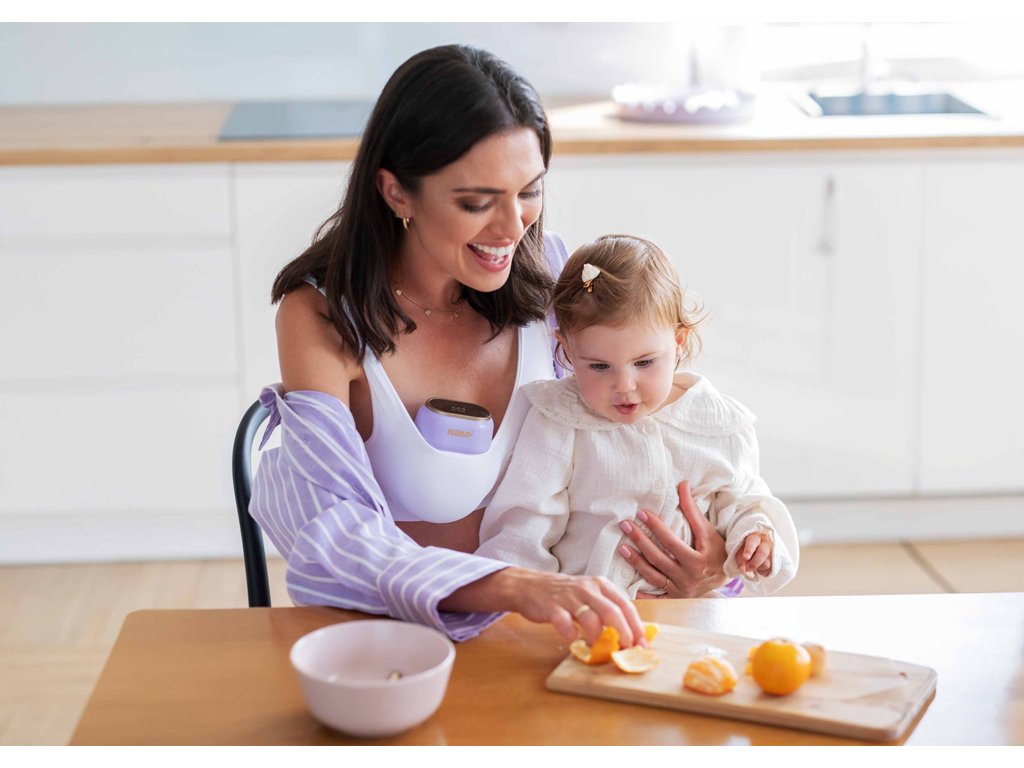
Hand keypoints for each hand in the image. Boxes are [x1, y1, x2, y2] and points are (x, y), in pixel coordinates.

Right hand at [488, 567, 645, 647]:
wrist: (529, 586)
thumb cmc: (565, 594)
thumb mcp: (590, 594)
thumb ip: (608, 609)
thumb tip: (632, 634)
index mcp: (601, 585)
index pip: (625, 605)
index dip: (636, 626)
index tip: (642, 645)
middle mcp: (587, 588)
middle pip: (612, 612)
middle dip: (623, 634)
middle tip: (626, 650)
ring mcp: (569, 597)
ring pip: (591, 618)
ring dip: (599, 638)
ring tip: (601, 650)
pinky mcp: (551, 607)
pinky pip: (564, 623)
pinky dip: (572, 635)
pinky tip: (575, 641)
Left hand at [617, 481, 728, 597]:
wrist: (726, 577)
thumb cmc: (717, 551)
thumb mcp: (708, 531)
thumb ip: (693, 510)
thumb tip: (682, 484)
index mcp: (698, 561)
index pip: (671, 542)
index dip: (656, 527)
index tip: (642, 513)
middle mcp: (689, 578)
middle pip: (658, 558)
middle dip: (640, 541)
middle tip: (625, 526)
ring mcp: (681, 590)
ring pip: (653, 576)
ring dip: (636, 562)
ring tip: (622, 548)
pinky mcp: (676, 598)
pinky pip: (656, 597)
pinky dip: (644, 593)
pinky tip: (629, 586)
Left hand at [737, 532, 771, 575]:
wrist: (753, 557)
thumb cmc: (745, 552)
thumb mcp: (740, 555)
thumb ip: (741, 561)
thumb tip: (744, 570)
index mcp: (755, 538)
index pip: (753, 541)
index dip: (749, 549)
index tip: (745, 557)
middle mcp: (765, 544)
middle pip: (763, 552)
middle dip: (754, 562)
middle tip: (747, 569)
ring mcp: (772, 553)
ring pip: (766, 564)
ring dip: (757, 568)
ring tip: (751, 566)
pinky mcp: (775, 563)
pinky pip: (769, 570)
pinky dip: (762, 571)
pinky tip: (758, 567)